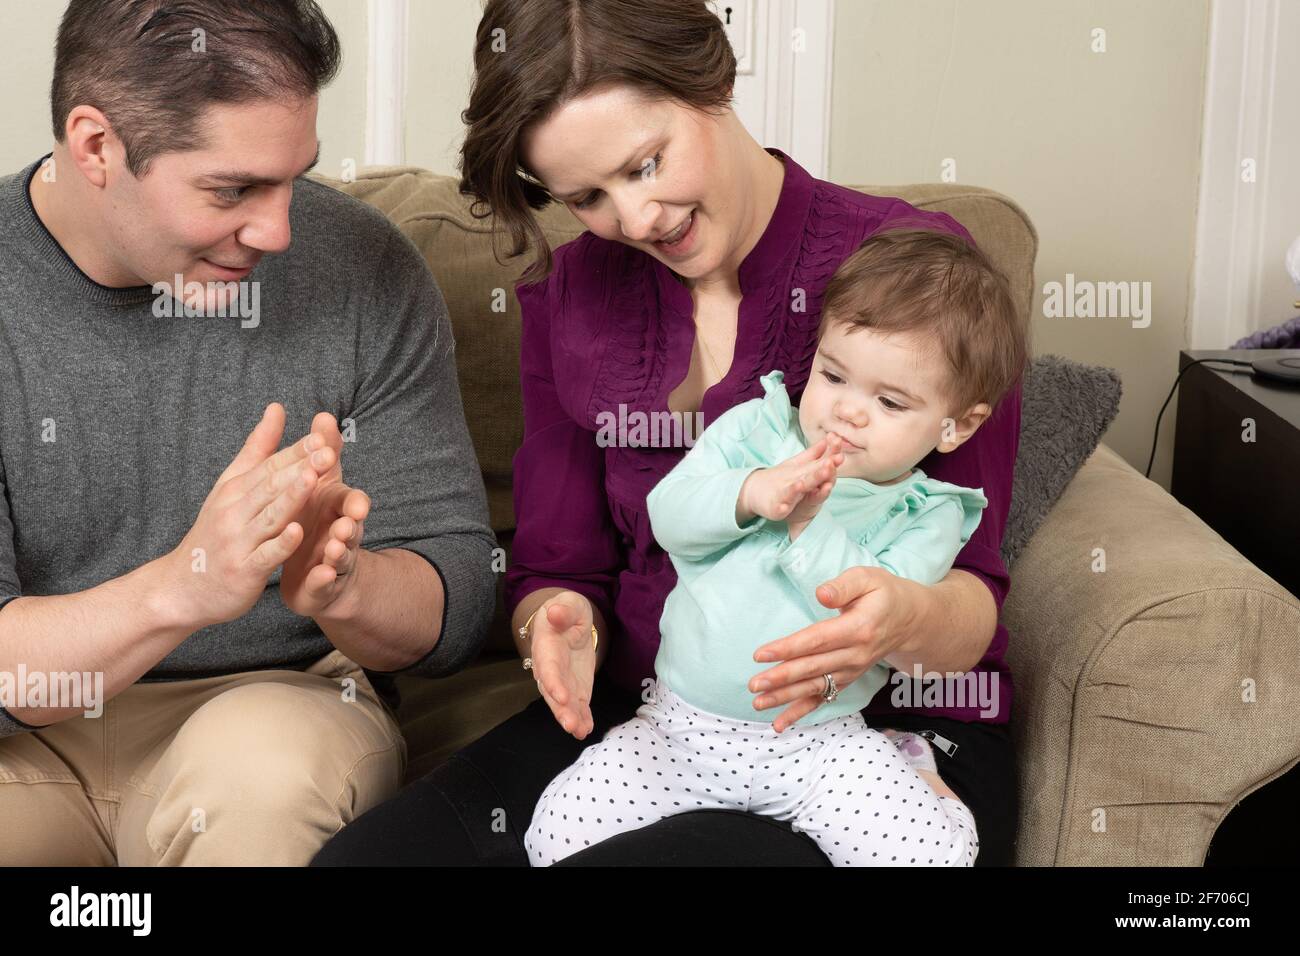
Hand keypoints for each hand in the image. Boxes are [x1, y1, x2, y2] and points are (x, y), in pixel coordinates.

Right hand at [164, 403, 333, 628]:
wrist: (180, 587)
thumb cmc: (214, 533)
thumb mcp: (231, 487)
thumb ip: (258, 449)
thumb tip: (277, 408)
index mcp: (235, 490)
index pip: (269, 465)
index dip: (297, 451)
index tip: (322, 435)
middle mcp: (234, 512)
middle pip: (271, 486)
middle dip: (300, 467)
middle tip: (328, 451)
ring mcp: (238, 542)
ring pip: (269, 516)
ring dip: (292, 497)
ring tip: (313, 478)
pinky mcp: (243, 570)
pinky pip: (265, 555)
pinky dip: (280, 543)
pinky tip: (298, 531)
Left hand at [279, 412, 371, 618]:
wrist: (317, 575)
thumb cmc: (315, 523)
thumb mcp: (319, 487)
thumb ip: (323, 454)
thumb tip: (323, 415)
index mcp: (336, 508)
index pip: (348, 493)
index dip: (346, 482)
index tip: (336, 467)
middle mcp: (342, 531)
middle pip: (353, 522)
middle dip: (353, 518)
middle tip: (350, 515)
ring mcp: (335, 558)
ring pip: (342, 552)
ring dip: (342, 548)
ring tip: (335, 545)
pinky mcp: (324, 583)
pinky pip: (326, 580)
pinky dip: (325, 577)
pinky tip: (321, 573)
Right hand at [526, 591, 597, 739]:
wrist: (568, 621)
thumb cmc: (566, 610)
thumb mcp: (567, 604)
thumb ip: (562, 610)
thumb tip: (554, 613)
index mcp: (546, 646)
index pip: (548, 667)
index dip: (553, 683)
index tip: (562, 697)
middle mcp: (550, 669)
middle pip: (552, 692)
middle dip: (561, 710)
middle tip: (571, 725)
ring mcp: (562, 681)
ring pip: (563, 703)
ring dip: (571, 718)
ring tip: (580, 732)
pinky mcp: (575, 688)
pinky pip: (577, 705)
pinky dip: (582, 718)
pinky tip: (586, 729)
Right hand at [738, 435, 843, 528]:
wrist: (753, 490)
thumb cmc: (780, 479)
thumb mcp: (797, 465)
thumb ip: (813, 455)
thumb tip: (828, 440)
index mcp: (801, 472)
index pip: (817, 465)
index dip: (829, 460)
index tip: (840, 454)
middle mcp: (793, 481)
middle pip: (807, 476)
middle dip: (818, 472)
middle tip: (829, 464)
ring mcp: (783, 494)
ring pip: (792, 491)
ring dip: (797, 488)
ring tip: (802, 484)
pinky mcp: (775, 507)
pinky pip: (779, 508)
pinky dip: (781, 507)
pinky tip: (784, 508)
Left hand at [748, 565, 928, 731]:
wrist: (910, 620)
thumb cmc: (884, 594)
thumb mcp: (868, 578)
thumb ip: (844, 586)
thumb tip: (821, 594)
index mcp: (858, 628)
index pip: (817, 640)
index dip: (788, 648)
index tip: (761, 654)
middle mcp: (856, 654)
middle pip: (813, 668)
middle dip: (781, 678)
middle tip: (753, 684)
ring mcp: (852, 670)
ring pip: (815, 687)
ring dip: (785, 698)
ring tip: (758, 703)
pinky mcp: (848, 678)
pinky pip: (823, 698)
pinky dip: (801, 712)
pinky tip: (779, 724)